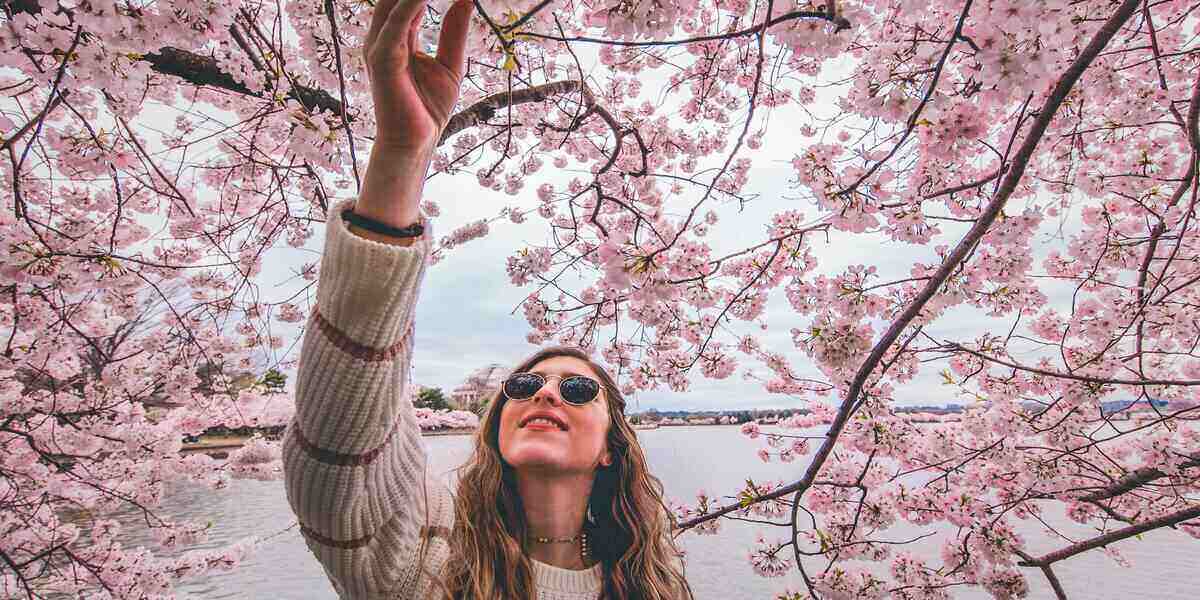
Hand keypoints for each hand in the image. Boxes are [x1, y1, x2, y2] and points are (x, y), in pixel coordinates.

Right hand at [364, 0, 473, 152]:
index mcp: (397, 34)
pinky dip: (412, 3)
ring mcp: (379, 45)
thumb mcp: (450, 64)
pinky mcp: (382, 59)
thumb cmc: (427, 109)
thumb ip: (453, 31)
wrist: (414, 143)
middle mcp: (383, 35)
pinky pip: (397, 23)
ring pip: (395, 1)